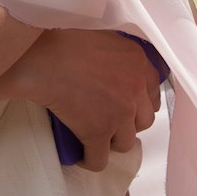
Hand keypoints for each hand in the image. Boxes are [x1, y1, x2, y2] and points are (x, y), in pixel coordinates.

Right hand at [11, 29, 161, 172]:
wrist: (43, 56)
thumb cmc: (65, 38)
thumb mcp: (102, 35)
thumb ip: (118, 53)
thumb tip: (114, 68)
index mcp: (138, 62)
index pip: (153, 93)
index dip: (140, 102)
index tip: (128, 106)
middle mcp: (135, 88)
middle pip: (144, 121)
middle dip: (129, 123)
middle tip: (110, 120)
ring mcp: (119, 113)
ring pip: (125, 143)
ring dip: (112, 142)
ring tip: (96, 137)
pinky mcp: (98, 132)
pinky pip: (99, 159)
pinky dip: (91, 160)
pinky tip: (82, 156)